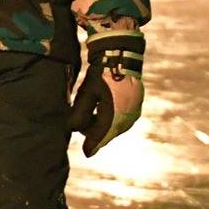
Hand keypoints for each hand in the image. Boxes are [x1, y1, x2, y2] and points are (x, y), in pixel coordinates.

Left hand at [69, 31, 145, 156]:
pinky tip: (103, 107)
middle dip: (96, 131)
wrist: (122, 55)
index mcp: (116, 116)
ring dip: (104, 123)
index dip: (92, 145)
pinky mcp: (136, 106)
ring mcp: (134, 112)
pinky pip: (122, 118)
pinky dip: (112, 117)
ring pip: (116, 125)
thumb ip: (80, 113)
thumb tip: (72, 130)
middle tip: (83, 125)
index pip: (101, 136)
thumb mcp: (87, 93)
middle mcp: (128, 117)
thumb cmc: (103, 73)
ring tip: (92, 111)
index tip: (86, 153)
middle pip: (109, 132)